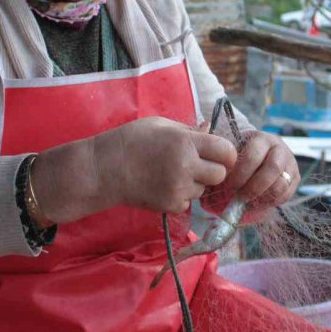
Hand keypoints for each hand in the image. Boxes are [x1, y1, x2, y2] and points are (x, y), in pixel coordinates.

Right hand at [33, 117, 237, 223]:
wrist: (104, 169)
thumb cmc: (131, 140)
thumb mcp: (161, 125)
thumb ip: (189, 130)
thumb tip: (210, 128)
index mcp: (185, 141)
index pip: (226, 151)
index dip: (226, 153)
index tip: (220, 154)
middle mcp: (186, 166)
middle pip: (220, 174)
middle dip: (214, 170)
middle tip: (198, 165)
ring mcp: (178, 188)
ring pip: (204, 189)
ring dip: (196, 183)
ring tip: (173, 173)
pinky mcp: (170, 206)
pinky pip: (188, 202)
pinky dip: (181, 196)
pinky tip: (163, 185)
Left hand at [203, 131, 298, 220]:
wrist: (259, 157)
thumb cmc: (239, 157)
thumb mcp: (230, 151)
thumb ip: (220, 156)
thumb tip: (209, 161)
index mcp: (260, 138)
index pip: (254, 155)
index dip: (241, 173)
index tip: (230, 185)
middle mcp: (278, 147)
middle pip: (272, 169)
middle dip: (254, 186)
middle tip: (241, 197)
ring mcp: (290, 162)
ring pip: (281, 183)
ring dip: (263, 196)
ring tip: (250, 201)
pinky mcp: (295, 177)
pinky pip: (287, 193)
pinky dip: (273, 201)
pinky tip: (260, 201)